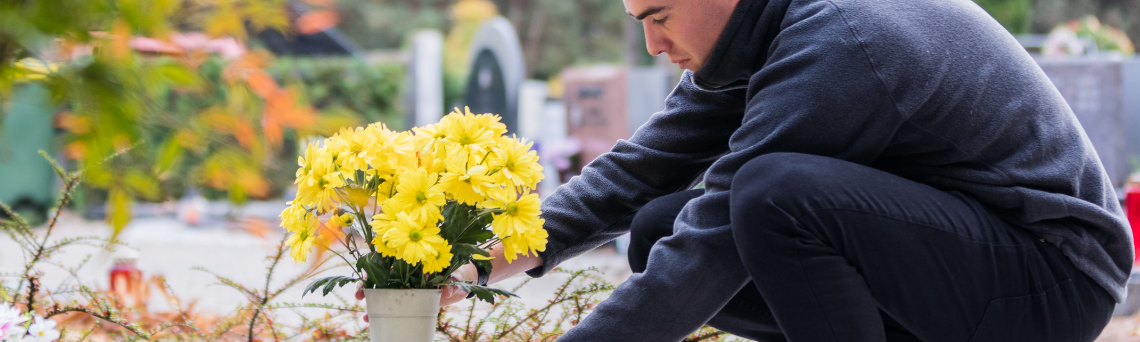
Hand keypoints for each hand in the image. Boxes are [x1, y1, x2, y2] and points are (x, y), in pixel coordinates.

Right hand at [354, 264, 478, 321]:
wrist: (465, 282)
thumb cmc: (460, 272)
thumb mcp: (457, 273)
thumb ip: (453, 279)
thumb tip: (448, 289)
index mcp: (414, 265)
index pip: (390, 262)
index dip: (374, 267)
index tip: (365, 276)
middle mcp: (408, 276)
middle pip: (381, 279)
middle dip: (367, 286)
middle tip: (358, 296)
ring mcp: (409, 289)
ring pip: (385, 295)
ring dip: (373, 305)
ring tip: (365, 317)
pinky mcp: (413, 302)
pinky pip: (395, 308)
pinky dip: (384, 315)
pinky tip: (375, 323)